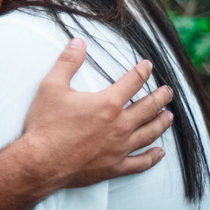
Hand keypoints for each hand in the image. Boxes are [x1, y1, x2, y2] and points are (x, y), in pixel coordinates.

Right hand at [22, 38, 173, 190]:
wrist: (39, 163)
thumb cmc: (45, 124)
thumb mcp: (51, 86)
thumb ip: (68, 62)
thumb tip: (79, 42)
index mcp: (107, 103)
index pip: (132, 82)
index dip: (141, 71)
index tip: (148, 65)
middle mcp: (119, 125)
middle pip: (148, 108)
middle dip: (160, 97)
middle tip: (168, 92)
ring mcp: (119, 148)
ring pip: (149, 133)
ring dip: (161, 123)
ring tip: (169, 117)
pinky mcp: (114, 167)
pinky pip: (140, 163)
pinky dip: (152, 157)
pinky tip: (159, 153)